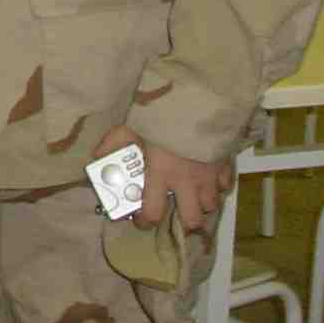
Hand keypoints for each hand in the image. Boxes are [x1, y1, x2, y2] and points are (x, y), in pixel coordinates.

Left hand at [90, 126, 230, 232]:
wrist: (197, 100)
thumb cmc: (161, 116)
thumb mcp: (131, 126)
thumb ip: (114, 142)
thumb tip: (97, 155)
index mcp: (160, 174)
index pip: (153, 212)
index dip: (145, 222)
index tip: (140, 220)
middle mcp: (187, 181)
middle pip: (192, 219)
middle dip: (184, 222)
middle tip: (176, 213)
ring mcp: (209, 175)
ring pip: (211, 205)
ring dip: (202, 204)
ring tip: (193, 195)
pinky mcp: (225, 164)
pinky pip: (226, 185)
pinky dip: (218, 186)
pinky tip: (209, 178)